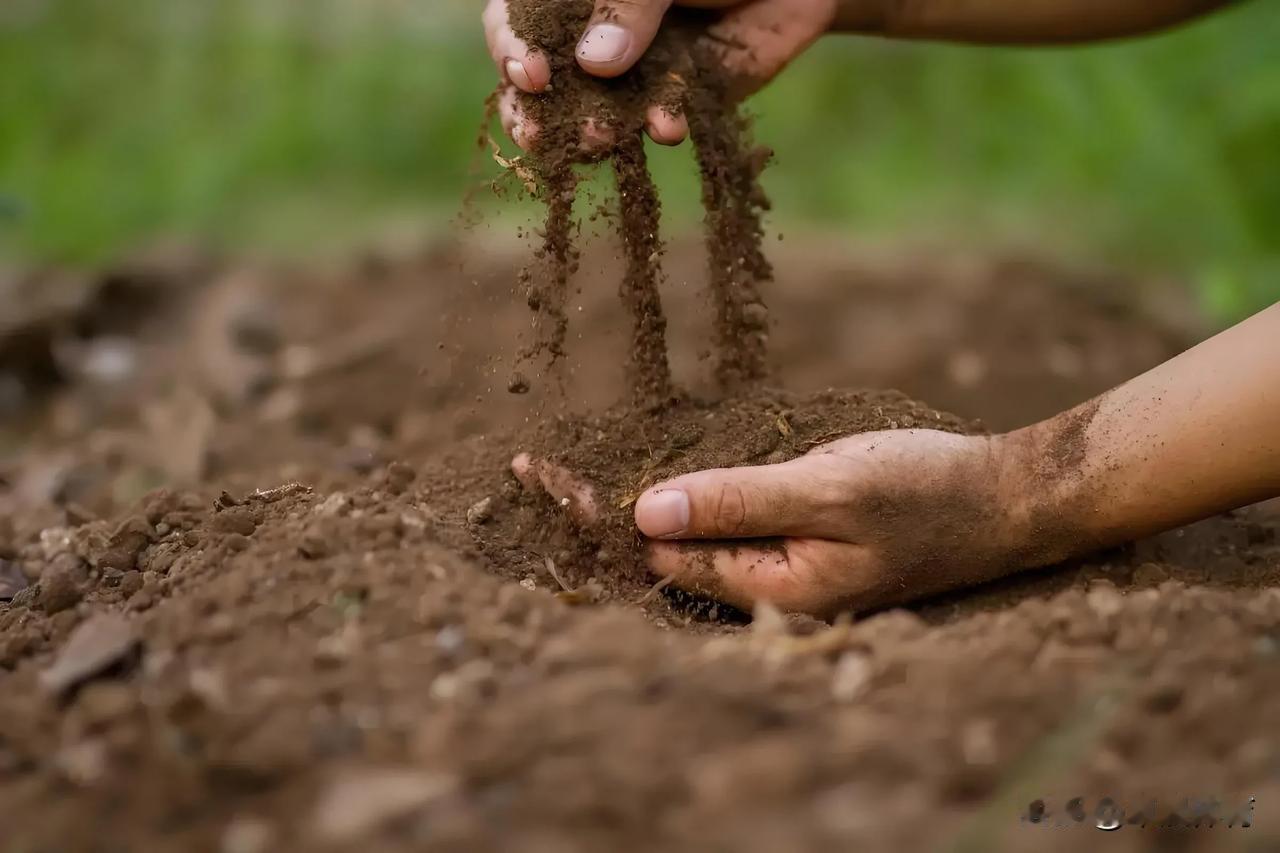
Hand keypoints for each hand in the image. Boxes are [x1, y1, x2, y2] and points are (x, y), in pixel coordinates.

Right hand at [483, 0, 837, 148]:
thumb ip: (629, 3)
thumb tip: (595, 63)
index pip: (514, 23)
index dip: (510, 50)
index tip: (529, 75)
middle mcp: (592, 35)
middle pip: (543, 84)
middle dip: (536, 115)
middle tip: (538, 138)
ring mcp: (633, 71)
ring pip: (594, 112)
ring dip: (593, 131)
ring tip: (602, 138)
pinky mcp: (677, 99)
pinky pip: (658, 122)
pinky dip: (660, 127)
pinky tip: (667, 128)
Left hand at [514, 428, 1037, 617]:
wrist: (1003, 500)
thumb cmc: (923, 493)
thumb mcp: (825, 490)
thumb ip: (735, 502)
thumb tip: (643, 514)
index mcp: (770, 592)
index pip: (657, 554)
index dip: (596, 514)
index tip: (536, 475)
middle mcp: (767, 594)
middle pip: (662, 556)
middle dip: (599, 517)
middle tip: (532, 474)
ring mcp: (782, 573)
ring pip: (691, 544)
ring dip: (637, 509)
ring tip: (571, 483)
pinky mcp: (797, 549)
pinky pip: (726, 531)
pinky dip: (686, 502)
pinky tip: (657, 481)